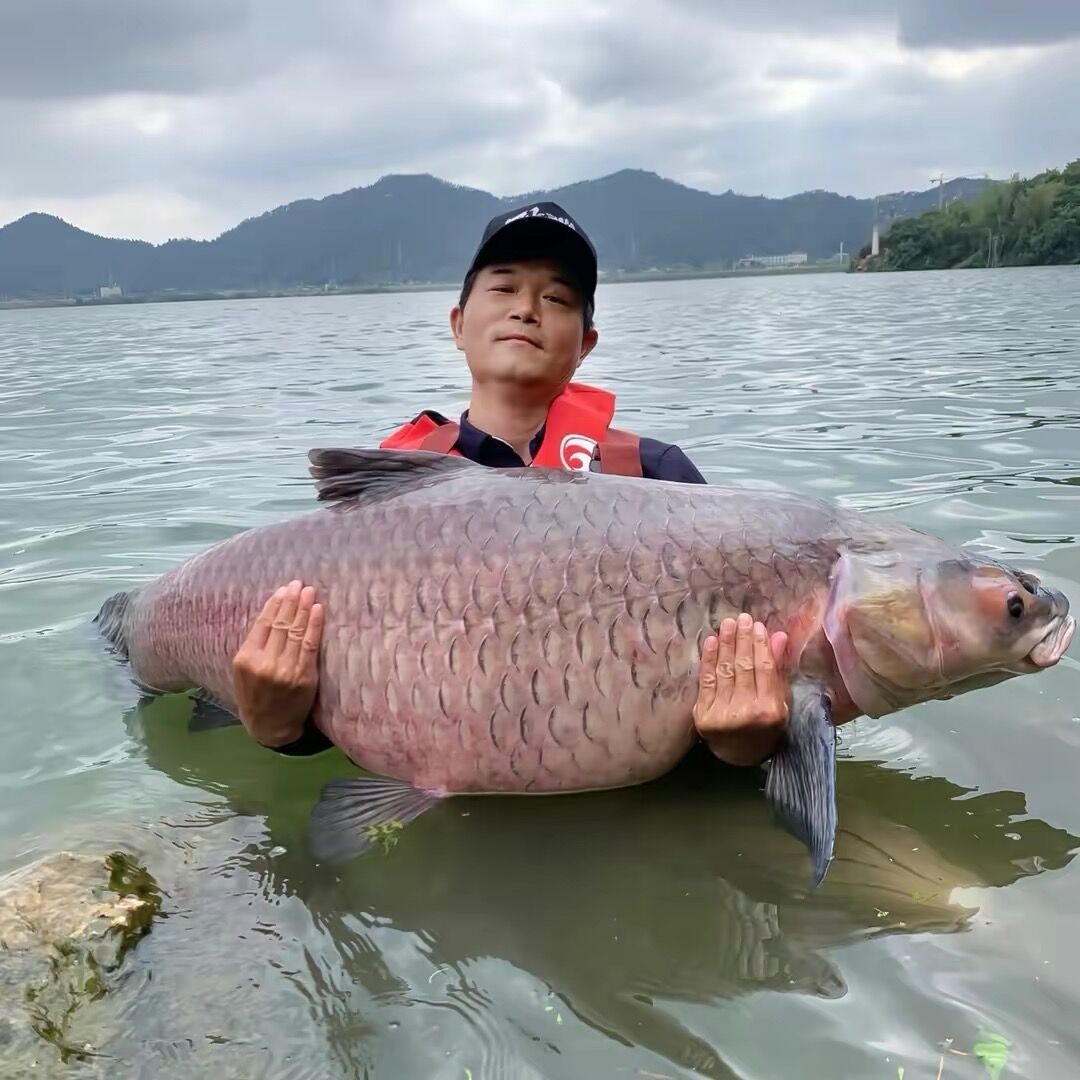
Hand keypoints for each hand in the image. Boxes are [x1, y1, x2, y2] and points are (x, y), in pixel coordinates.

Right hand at [231, 580, 323, 747]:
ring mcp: (285, 669)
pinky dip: (314, 625)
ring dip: (303, 608)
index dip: (274, 605)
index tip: (283, 590)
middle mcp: (264, 663)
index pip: (263, 624)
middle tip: (298, 584)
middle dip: (291, 601)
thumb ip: (254, 647)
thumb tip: (271, 615)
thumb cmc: (256, 697)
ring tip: (309, 592)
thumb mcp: (243, 673)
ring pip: (295, 631)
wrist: (270, 727)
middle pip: (280, 624)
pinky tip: (318, 610)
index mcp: (245, 660)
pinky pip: (310, 645)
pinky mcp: (303, 676)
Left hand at [693, 612, 789, 766]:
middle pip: (744, 667)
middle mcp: (746, 712)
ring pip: (725, 670)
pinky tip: (711, 642)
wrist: (738, 754)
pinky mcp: (703, 714)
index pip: (764, 669)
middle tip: (742, 618)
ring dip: (725, 644)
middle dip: (742, 640)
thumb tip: (779, 636)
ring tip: (727, 624)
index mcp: (770, 710)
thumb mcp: (780, 702)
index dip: (760, 645)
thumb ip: (778, 670)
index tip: (757, 626)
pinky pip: (707, 680)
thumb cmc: (765, 726)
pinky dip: (709, 659)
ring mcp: (723, 714)